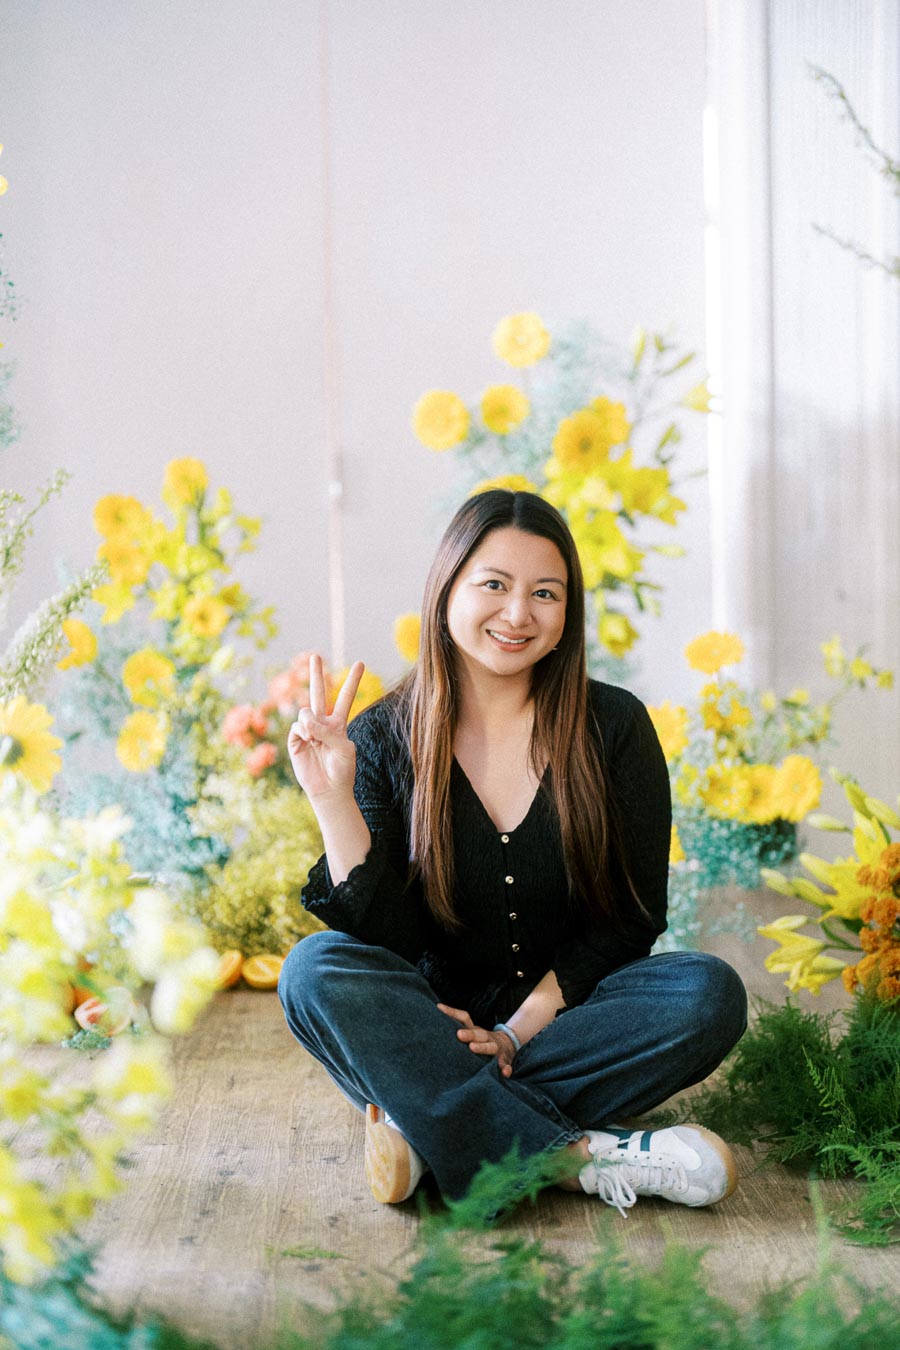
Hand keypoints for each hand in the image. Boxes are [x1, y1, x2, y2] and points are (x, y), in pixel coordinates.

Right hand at [287, 654, 364, 800]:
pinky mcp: (295, 740)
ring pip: (306, 712)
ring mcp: (308, 731)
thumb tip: (305, 719)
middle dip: (316, 674)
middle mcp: (322, 724)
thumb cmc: (342, 769)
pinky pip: (297, 727)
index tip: (361, 663)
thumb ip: (327, 730)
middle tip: (315, 655)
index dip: (352, 681)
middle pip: (319, 694)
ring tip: (315, 738)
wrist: (329, 790)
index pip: (345, 697)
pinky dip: (304, 732)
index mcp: (339, 724)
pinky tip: (308, 742)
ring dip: (311, 722)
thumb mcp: (343, 747)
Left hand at [437, 1003, 516, 1077]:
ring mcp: (496, 1048)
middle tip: (459, 1034)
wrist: (508, 1045)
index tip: (439, 1008)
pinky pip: (506, 1064)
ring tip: (473, 1047)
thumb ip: (456, 1025)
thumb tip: (436, 1010)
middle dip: (469, 1034)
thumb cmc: (482, 1040)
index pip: (464, 1018)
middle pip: (478, 1034)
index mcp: (476, 1030)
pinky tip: (504, 1073)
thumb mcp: (472, 1032)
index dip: (452, 1013)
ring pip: (491, 1047)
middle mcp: (486, 1037)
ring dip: (483, 1047)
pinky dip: (506, 1068)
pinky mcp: (505, 1060)